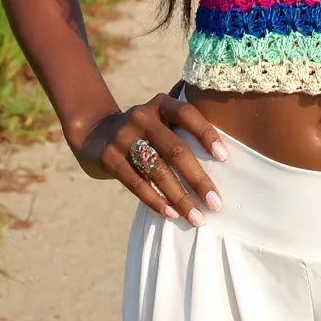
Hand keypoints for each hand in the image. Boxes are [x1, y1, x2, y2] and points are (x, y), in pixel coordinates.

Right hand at [70, 92, 228, 226]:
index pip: (187, 114)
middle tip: (216, 203)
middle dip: (198, 178)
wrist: (94, 133)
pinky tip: (172, 214)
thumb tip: (226, 144)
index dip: (206, 134)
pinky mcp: (109, 158)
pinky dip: (156, 200)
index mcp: (161, 103)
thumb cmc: (144, 129)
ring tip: (197, 217)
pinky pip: (136, 183)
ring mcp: (123, 136)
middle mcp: (142, 116)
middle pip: (175, 149)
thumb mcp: (160, 115)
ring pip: (157, 171)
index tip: (224, 158)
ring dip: (180, 197)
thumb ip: (186, 121)